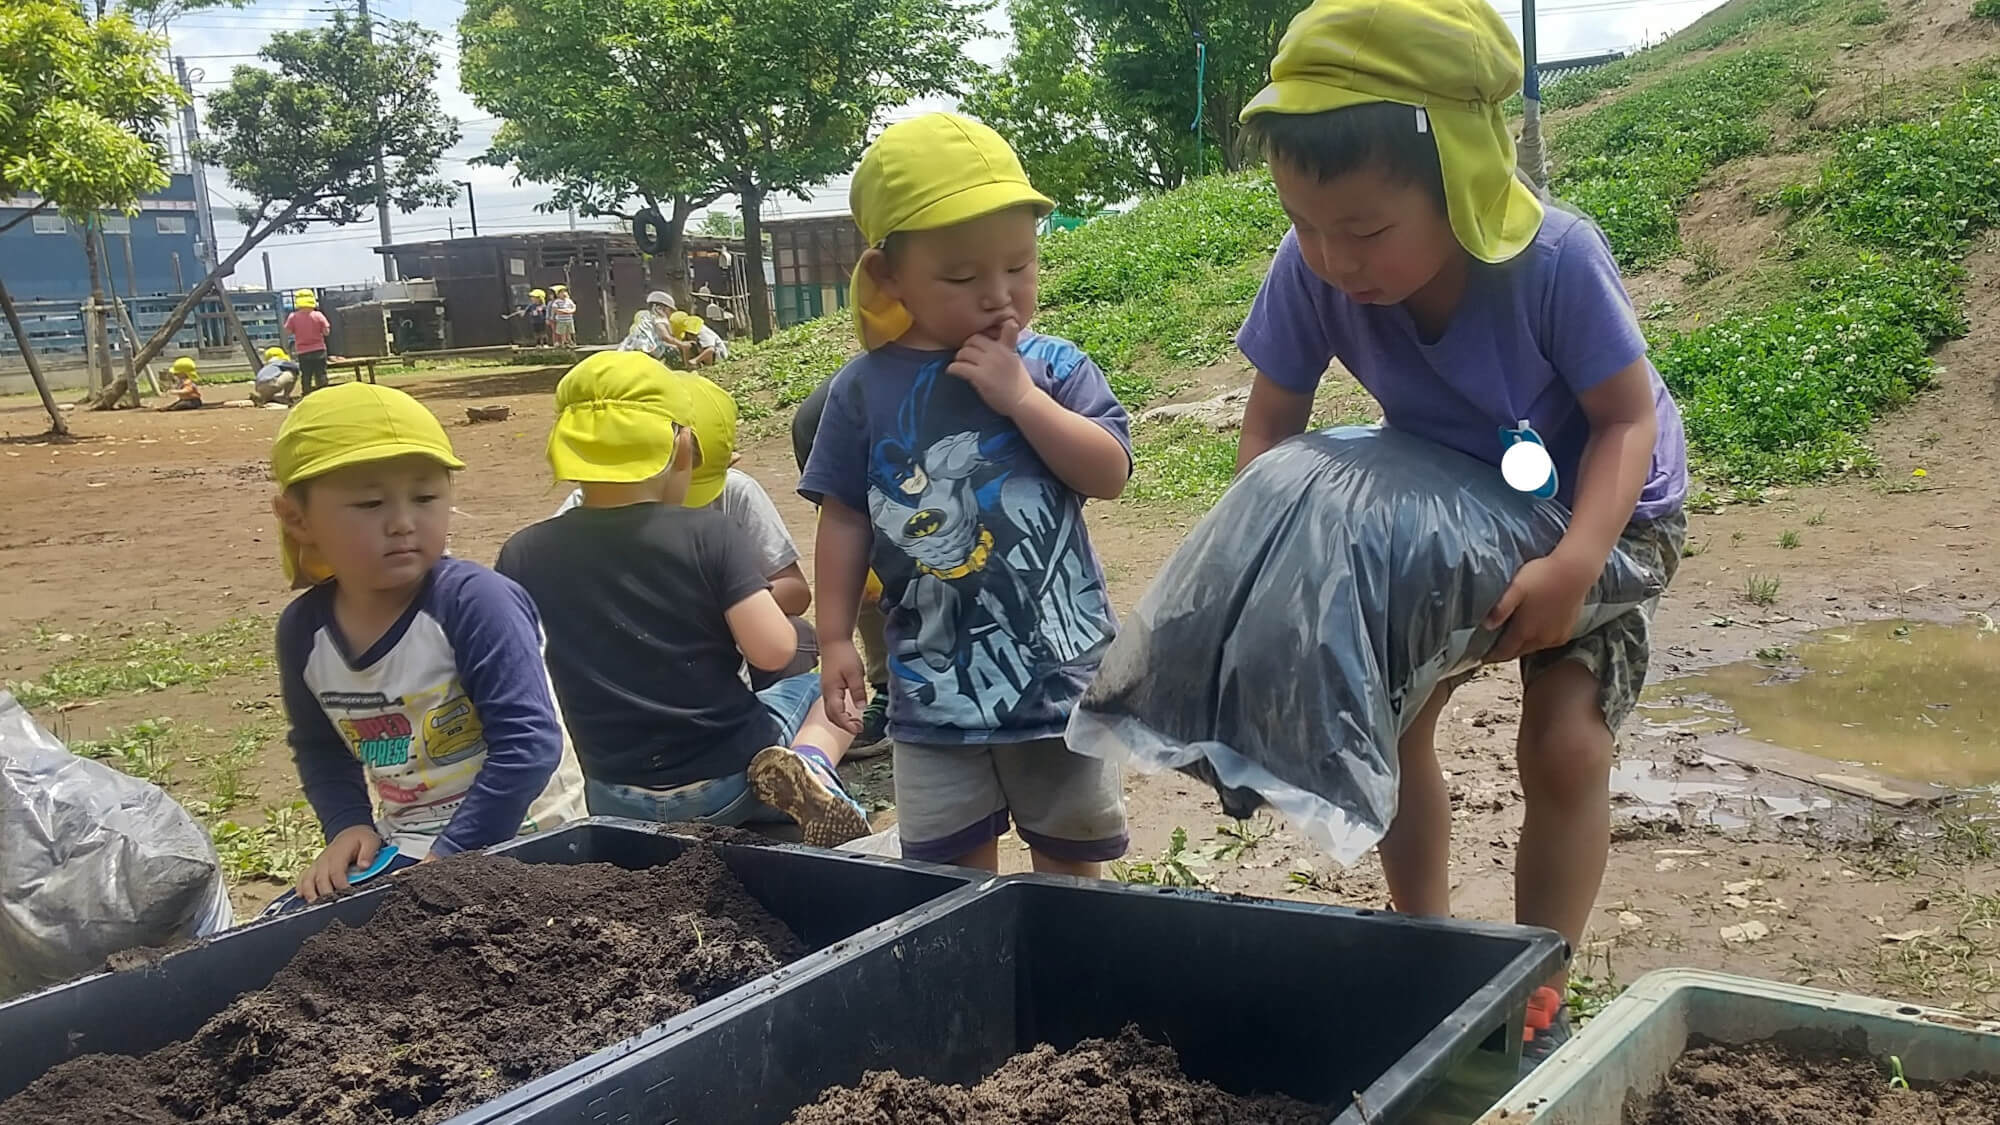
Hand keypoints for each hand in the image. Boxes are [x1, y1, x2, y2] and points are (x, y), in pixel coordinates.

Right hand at [296, 825, 380, 902]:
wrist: (351, 834)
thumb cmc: (361, 839)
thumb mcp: (371, 841)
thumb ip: (368, 853)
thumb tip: (364, 865)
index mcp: (339, 853)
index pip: (336, 871)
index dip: (340, 885)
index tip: (347, 894)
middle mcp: (325, 859)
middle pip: (321, 879)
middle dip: (325, 893)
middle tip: (331, 905)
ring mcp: (318, 863)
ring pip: (308, 879)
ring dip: (309, 892)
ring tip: (314, 904)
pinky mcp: (314, 867)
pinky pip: (303, 877)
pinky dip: (300, 886)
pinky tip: (301, 896)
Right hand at [820, 638, 867, 735]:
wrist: (833, 641)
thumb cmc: (843, 654)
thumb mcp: (855, 673)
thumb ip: (858, 691)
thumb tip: (861, 708)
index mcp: (831, 691)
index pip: (837, 714)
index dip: (847, 724)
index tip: (859, 729)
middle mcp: (826, 693)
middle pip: (832, 716)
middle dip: (844, 725)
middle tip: (859, 728)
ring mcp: (826, 690)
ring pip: (831, 712)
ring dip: (842, 720)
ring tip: (856, 723)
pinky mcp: (829, 687)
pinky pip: (832, 705)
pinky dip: (840, 713)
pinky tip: (849, 712)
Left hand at [947, 318, 1033, 415]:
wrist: (1023, 401)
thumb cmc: (1019, 383)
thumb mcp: (1015, 358)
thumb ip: (1005, 347)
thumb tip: (990, 340)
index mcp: (1007, 346)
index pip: (995, 328)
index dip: (986, 331)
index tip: (979, 341)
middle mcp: (997, 352)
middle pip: (973, 339)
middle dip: (967, 346)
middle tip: (965, 356)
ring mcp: (989, 363)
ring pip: (964, 352)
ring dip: (958, 358)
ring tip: (959, 364)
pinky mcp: (980, 376)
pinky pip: (959, 367)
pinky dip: (952, 369)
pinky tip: (951, 372)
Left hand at [1482, 550, 1601, 663]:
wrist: (1574, 572)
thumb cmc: (1543, 576)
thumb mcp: (1515, 587)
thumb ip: (1500, 607)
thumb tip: (1486, 626)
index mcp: (1524, 631)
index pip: (1503, 652)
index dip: (1491, 655)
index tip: (1482, 656)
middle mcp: (1540, 639)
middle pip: (1517, 652)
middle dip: (1505, 651)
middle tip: (1494, 645)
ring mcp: (1555, 638)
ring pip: (1533, 647)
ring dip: (1522, 645)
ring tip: (1513, 636)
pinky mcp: (1566, 633)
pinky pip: (1547, 642)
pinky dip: (1538, 639)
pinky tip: (1535, 628)